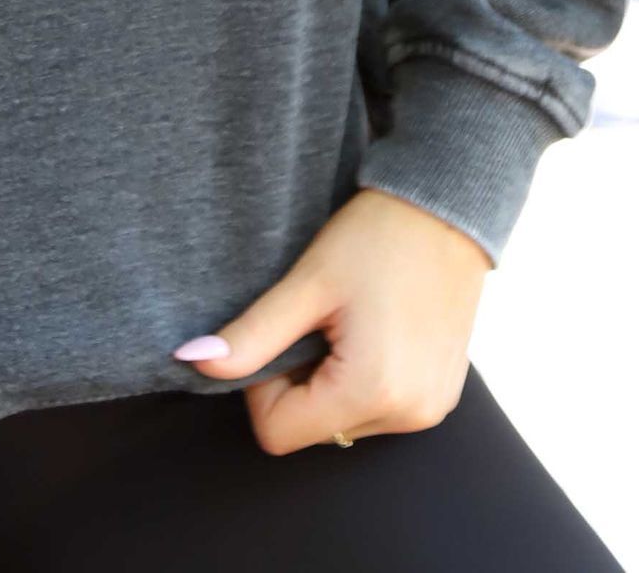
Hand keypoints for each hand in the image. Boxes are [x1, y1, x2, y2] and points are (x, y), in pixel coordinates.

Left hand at [173, 188, 491, 454]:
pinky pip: (379, 409)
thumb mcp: (307, 283)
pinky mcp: (442, 397)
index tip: (283, 331)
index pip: (278, 433)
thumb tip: (192, 361)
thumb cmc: (376, 236)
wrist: (446, 206)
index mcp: (372, 392)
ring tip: (349, 319)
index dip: (263, 386)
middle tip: (318, 319)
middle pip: (313, 429)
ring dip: (332, 380)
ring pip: (343, 421)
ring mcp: (431, 411)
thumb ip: (251, 334)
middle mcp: (408, 417)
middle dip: (300, 380)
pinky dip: (362, 378)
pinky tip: (373, 327)